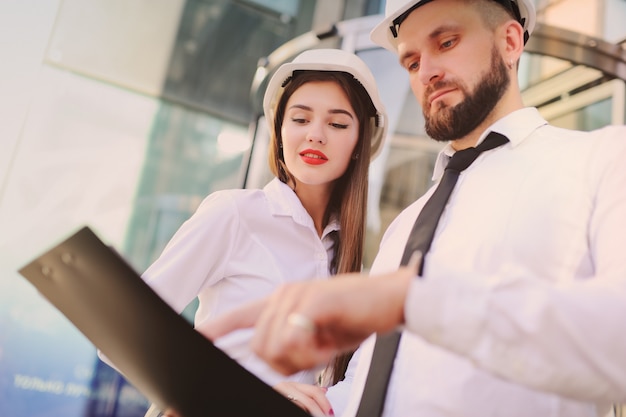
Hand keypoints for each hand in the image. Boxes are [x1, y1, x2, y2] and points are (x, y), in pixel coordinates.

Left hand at [199, 267, 414, 375]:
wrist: (389, 299)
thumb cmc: (356, 318)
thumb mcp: (319, 336)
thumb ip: (295, 343)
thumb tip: (278, 361)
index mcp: (284, 300)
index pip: (242, 315)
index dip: (218, 328)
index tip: (197, 337)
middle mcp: (285, 294)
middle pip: (259, 346)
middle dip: (284, 364)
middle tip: (314, 359)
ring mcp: (297, 295)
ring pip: (274, 347)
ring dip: (301, 361)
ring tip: (325, 349)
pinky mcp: (312, 301)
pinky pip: (294, 342)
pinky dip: (312, 355)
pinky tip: (328, 346)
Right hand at [274, 381, 333, 415]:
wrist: (256, 400)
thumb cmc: (279, 397)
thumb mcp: (292, 395)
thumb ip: (305, 393)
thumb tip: (325, 391)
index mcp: (290, 384)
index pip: (313, 390)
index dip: (325, 402)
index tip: (331, 412)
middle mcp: (284, 386)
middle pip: (310, 398)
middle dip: (321, 409)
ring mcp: (279, 393)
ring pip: (303, 404)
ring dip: (314, 413)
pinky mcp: (278, 398)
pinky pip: (295, 406)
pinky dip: (303, 412)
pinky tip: (307, 415)